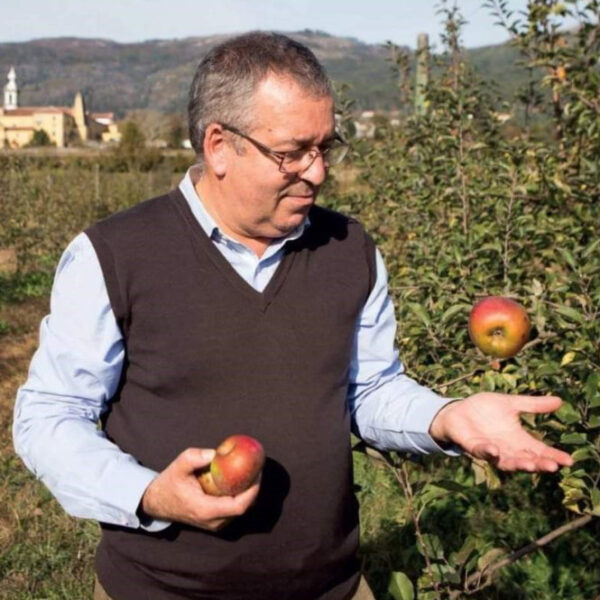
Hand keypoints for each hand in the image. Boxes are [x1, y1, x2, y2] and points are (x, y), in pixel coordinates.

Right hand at [140, 448, 259, 530]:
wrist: (157, 502)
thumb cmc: (169, 483)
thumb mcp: (178, 466)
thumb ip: (195, 457)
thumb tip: (216, 453)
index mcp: (205, 510)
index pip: (239, 506)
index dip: (252, 491)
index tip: (258, 473)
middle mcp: (212, 521)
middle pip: (243, 508)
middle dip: (253, 488)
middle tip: (257, 468)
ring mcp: (214, 524)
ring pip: (239, 510)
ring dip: (247, 492)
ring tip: (251, 471)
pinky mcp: (214, 521)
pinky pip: (233, 510)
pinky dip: (240, 496)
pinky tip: (240, 480)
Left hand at [429, 393, 573, 471]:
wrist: (457, 410)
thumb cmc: (484, 409)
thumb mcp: (510, 404)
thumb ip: (532, 405)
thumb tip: (559, 400)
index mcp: (518, 438)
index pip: (539, 450)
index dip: (553, 456)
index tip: (568, 460)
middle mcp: (506, 448)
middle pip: (526, 460)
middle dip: (538, 464)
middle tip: (552, 466)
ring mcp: (490, 449)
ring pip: (506, 461)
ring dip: (517, 463)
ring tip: (530, 464)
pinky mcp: (472, 445)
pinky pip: (481, 451)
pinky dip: (488, 451)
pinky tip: (495, 450)